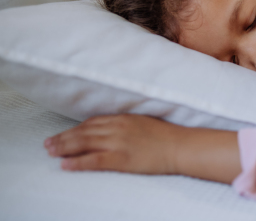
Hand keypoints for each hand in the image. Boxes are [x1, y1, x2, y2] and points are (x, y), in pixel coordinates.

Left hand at [44, 114, 183, 174]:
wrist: (179, 146)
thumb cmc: (166, 136)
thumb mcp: (143, 123)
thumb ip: (126, 124)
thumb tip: (111, 128)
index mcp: (123, 118)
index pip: (92, 122)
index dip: (74, 129)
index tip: (62, 134)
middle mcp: (117, 128)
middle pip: (83, 131)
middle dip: (63, 138)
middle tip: (47, 144)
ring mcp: (118, 143)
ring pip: (84, 143)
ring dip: (64, 147)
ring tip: (50, 152)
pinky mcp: (121, 158)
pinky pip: (94, 160)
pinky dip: (78, 162)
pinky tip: (65, 165)